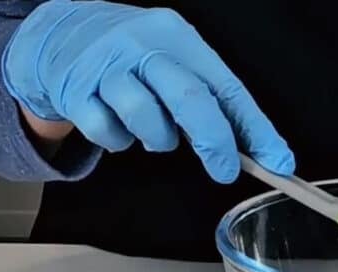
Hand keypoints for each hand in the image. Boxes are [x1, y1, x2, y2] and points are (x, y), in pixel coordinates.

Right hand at [2, 0, 293, 181]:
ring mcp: (106, 67)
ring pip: (147, 120)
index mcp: (178, 36)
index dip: (256, 128)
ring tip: (154, 130)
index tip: (278, 163)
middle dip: (214, 142)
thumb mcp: (175, 63)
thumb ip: (214, 103)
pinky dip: (119, 140)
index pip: (227, 87)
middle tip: (225, 170)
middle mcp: (142, 45)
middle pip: (189, 98)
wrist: (59, 34)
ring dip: (158, 140)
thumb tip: (262, 153)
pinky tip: (116, 122)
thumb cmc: (133, 57)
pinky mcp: (75, 92)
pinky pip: (109, 134)